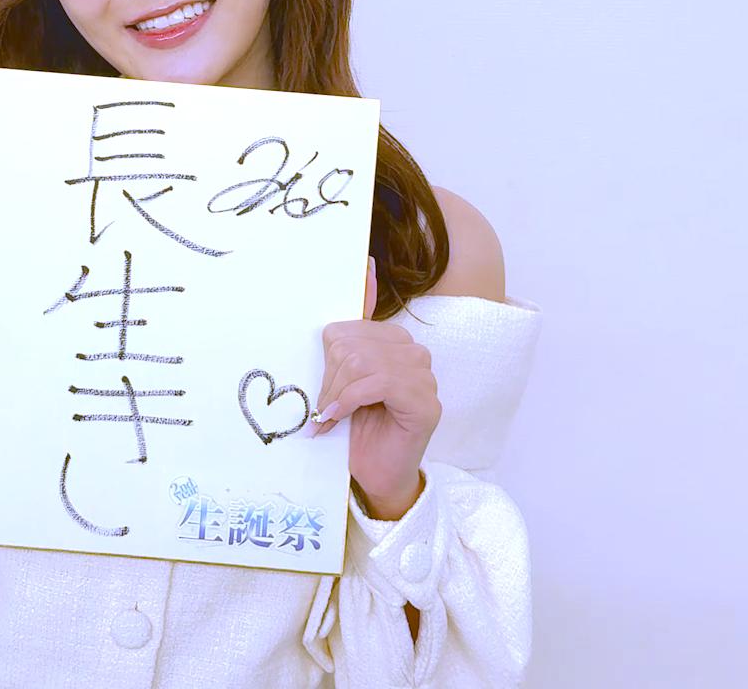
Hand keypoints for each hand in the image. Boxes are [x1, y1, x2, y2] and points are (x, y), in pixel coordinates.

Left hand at [311, 256, 439, 518]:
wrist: (375, 477)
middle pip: (354, 344)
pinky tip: (338, 419)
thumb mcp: (344, 378)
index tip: (321, 390)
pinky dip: (349, 401)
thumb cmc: (358, 430)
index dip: (329, 360)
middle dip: (331, 379)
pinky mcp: (426, 404)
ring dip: (337, 394)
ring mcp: (425, 379)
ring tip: (330, 417)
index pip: (350, 329)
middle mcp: (415, 355)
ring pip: (364, 362)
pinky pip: (378, 383)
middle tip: (324, 408)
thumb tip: (365, 269)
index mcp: (395, 343)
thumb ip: (350, 335)